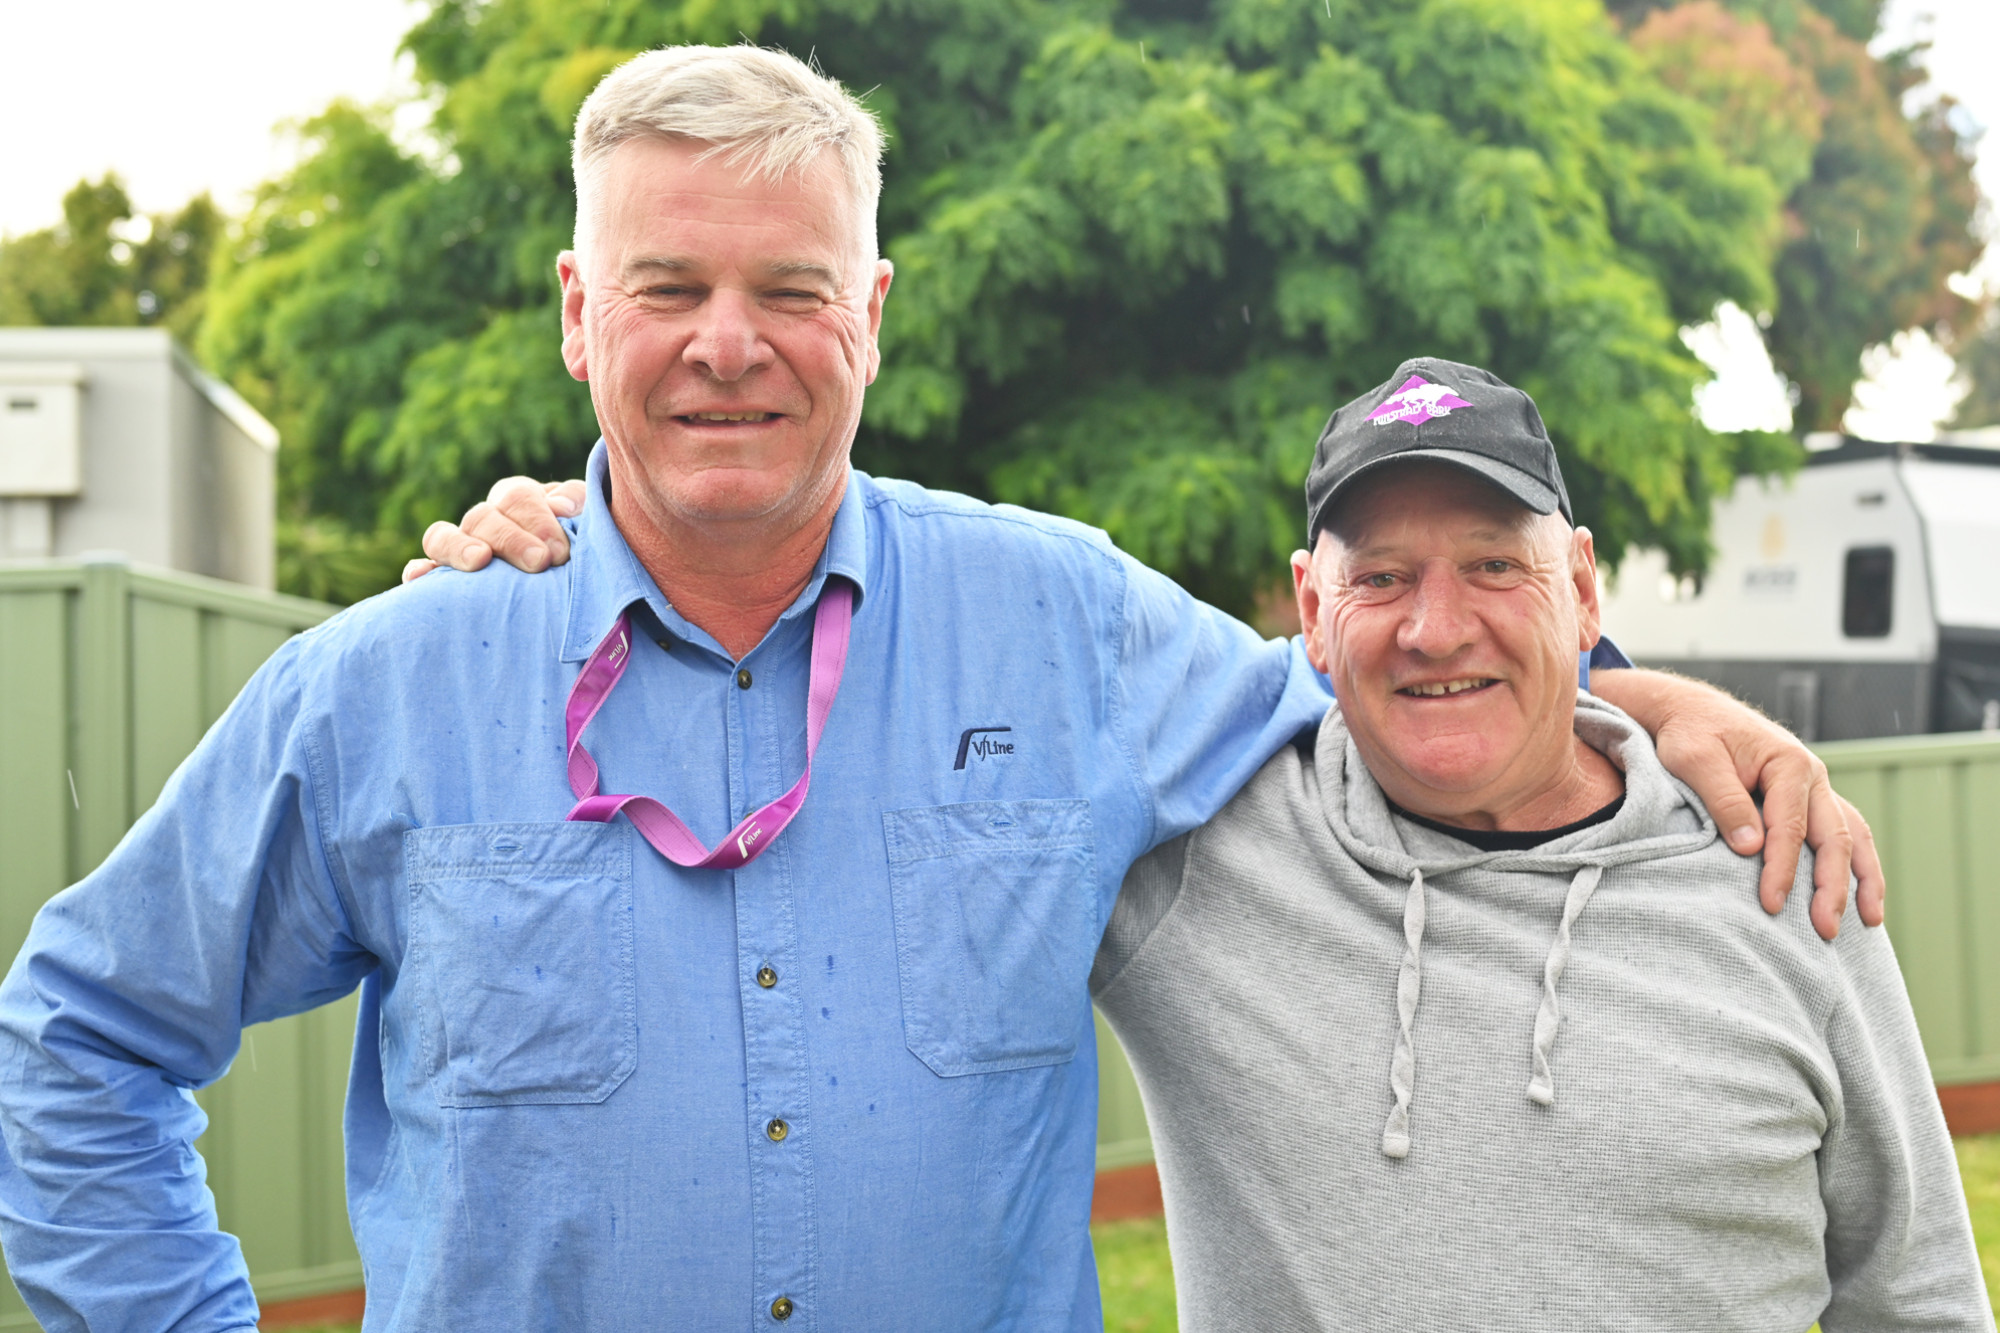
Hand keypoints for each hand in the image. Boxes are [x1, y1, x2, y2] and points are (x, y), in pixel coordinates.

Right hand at [401, 477, 588, 582]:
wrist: (585, 585)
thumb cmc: (587, 547)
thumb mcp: (591, 520)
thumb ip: (580, 504)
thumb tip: (560, 506)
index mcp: (519, 500)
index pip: (517, 497)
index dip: (536, 519)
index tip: (560, 551)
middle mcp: (486, 520)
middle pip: (482, 517)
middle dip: (510, 538)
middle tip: (540, 561)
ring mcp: (461, 549)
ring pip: (442, 536)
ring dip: (458, 548)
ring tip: (479, 561)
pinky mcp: (445, 580)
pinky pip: (423, 572)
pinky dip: (419, 573)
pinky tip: (419, 580)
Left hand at [1589, 668, 1884, 940]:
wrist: (1693, 712)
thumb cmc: (1691, 734)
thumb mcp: (1696, 761)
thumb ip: (1725, 801)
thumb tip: (1752, 848)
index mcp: (1788, 763)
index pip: (1790, 827)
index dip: (1782, 868)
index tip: (1770, 904)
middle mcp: (1813, 776)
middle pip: (1834, 837)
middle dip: (1832, 887)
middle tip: (1825, 930)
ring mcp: (1816, 788)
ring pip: (1851, 836)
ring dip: (1862, 879)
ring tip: (1869, 921)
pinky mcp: (1808, 800)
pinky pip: (1841, 833)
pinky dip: (1855, 864)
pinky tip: (1861, 895)